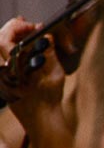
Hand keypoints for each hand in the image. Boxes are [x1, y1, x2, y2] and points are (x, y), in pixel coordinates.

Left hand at [0, 17, 72, 147]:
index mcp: (11, 67)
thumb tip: (46, 35)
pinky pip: (0, 60)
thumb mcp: (54, 73)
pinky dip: (7, 50)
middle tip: (28, 28)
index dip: (19, 28)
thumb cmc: (49, 99)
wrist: (41, 120)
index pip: (5, 38)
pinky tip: (18, 48)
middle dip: (12, 30)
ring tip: (24, 35)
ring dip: (8, 39)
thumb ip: (49, 51)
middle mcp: (1, 71)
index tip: (34, 26)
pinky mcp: (0, 82)